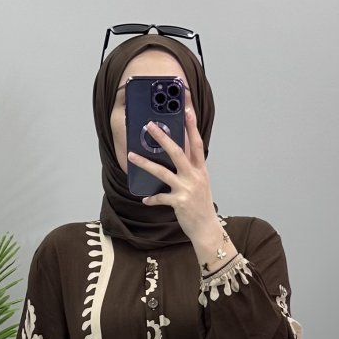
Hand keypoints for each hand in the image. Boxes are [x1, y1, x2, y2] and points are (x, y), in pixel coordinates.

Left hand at [126, 103, 217, 244]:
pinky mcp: (179, 202)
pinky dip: (152, 199)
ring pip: (163, 172)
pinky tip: (145, 199)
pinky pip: (160, 198)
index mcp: (200, 170)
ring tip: (132, 156)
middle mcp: (194, 176)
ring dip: (145, 163)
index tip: (186, 110)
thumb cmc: (202, 206)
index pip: (197, 143)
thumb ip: (191, 169)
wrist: (207, 229)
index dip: (192, 126)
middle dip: (163, 138)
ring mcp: (186, 189)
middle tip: (150, 126)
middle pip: (178, 152)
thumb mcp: (201, 183)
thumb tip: (178, 157)